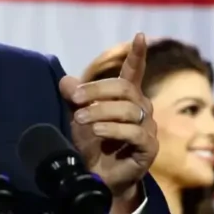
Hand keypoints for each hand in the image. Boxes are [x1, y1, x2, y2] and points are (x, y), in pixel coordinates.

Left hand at [58, 33, 157, 203]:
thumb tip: (64, 80)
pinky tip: (97, 131)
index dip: (137, 55)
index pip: (135, 72)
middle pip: (125, 89)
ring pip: (128, 110)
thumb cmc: (90, 144)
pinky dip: (113, 129)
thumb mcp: (77, 116)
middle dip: (97, 90)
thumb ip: (73, 97)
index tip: (139, 36)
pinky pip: (135, 132)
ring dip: (100, 111)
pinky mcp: (149, 148)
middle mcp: (141, 109)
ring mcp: (147, 128)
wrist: (95, 178)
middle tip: (75, 100)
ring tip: (80, 119)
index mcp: (127, 98)